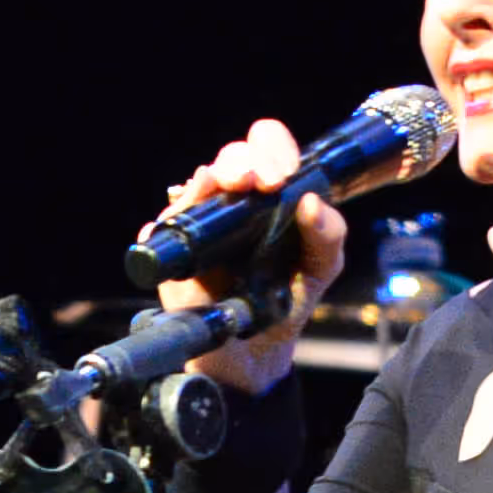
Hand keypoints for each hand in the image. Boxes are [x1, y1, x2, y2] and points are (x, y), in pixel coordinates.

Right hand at [151, 117, 349, 398]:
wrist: (258, 346)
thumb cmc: (289, 296)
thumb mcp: (323, 265)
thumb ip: (329, 234)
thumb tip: (311, 204)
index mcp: (271, 191)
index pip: (267, 147)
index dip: (273, 148)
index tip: (282, 174)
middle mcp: (234, 199)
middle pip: (231, 158)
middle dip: (244, 161)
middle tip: (260, 182)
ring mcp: (202, 220)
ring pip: (197, 183)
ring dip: (210, 179)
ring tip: (226, 186)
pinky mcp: (176, 248)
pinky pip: (163, 225)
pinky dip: (171, 220)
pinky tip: (185, 218)